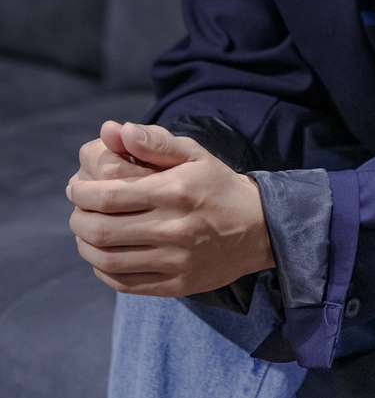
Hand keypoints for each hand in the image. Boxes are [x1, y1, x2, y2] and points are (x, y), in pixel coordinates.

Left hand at [67, 122, 273, 295]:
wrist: (259, 227)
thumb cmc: (218, 185)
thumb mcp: (194, 155)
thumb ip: (154, 142)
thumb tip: (116, 130)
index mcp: (174, 191)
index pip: (109, 196)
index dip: (82, 193)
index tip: (76, 188)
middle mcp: (174, 227)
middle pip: (102, 231)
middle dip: (78, 219)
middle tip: (77, 210)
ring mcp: (175, 260)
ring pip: (109, 260)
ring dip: (86, 246)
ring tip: (85, 233)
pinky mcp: (177, 285)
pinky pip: (125, 283)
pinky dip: (103, 270)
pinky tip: (103, 256)